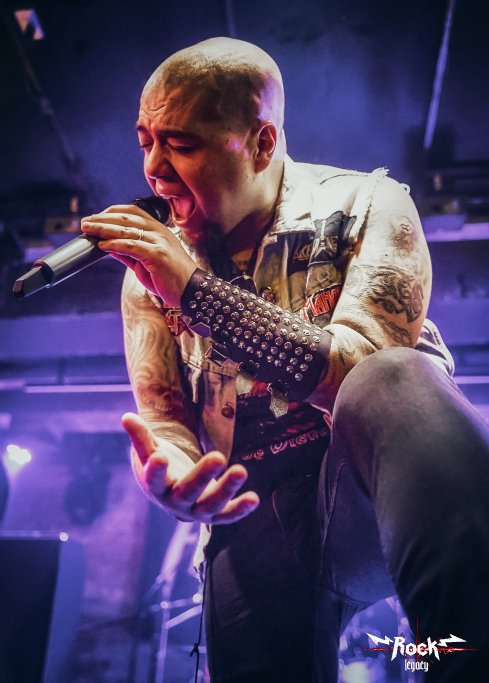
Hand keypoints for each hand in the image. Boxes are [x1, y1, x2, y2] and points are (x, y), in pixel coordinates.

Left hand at [81, 204, 195, 306]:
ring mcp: (159, 242)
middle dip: (102, 219)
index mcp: (157, 229)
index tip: (96, 218)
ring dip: (103, 229)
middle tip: (85, 222)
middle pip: (126, 218)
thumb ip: (128, 252)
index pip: (132, 212)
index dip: (111, 212)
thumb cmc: (170, 278)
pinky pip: (131, 246)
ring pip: (126, 230)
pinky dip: (114, 245)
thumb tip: (107, 245)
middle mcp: (159, 231)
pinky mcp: (158, 255)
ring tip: (88, 230)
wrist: (191, 291)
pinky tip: (102, 245)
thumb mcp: (145, 262)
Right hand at [122, 412, 259, 523]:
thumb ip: (141, 436)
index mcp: (157, 487)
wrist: (173, 492)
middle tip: (218, 456)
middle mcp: (175, 503)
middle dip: (203, 476)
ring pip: (211, 504)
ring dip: (227, 489)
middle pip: (188, 492)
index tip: (159, 456)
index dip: (156, 470)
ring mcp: (196, 510)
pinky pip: (227, 515)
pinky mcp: (214, 514)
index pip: (155, 480)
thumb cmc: (162, 465)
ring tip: (241, 470)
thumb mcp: (150, 451)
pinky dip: (240, 509)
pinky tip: (254, 498)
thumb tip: (126, 416)